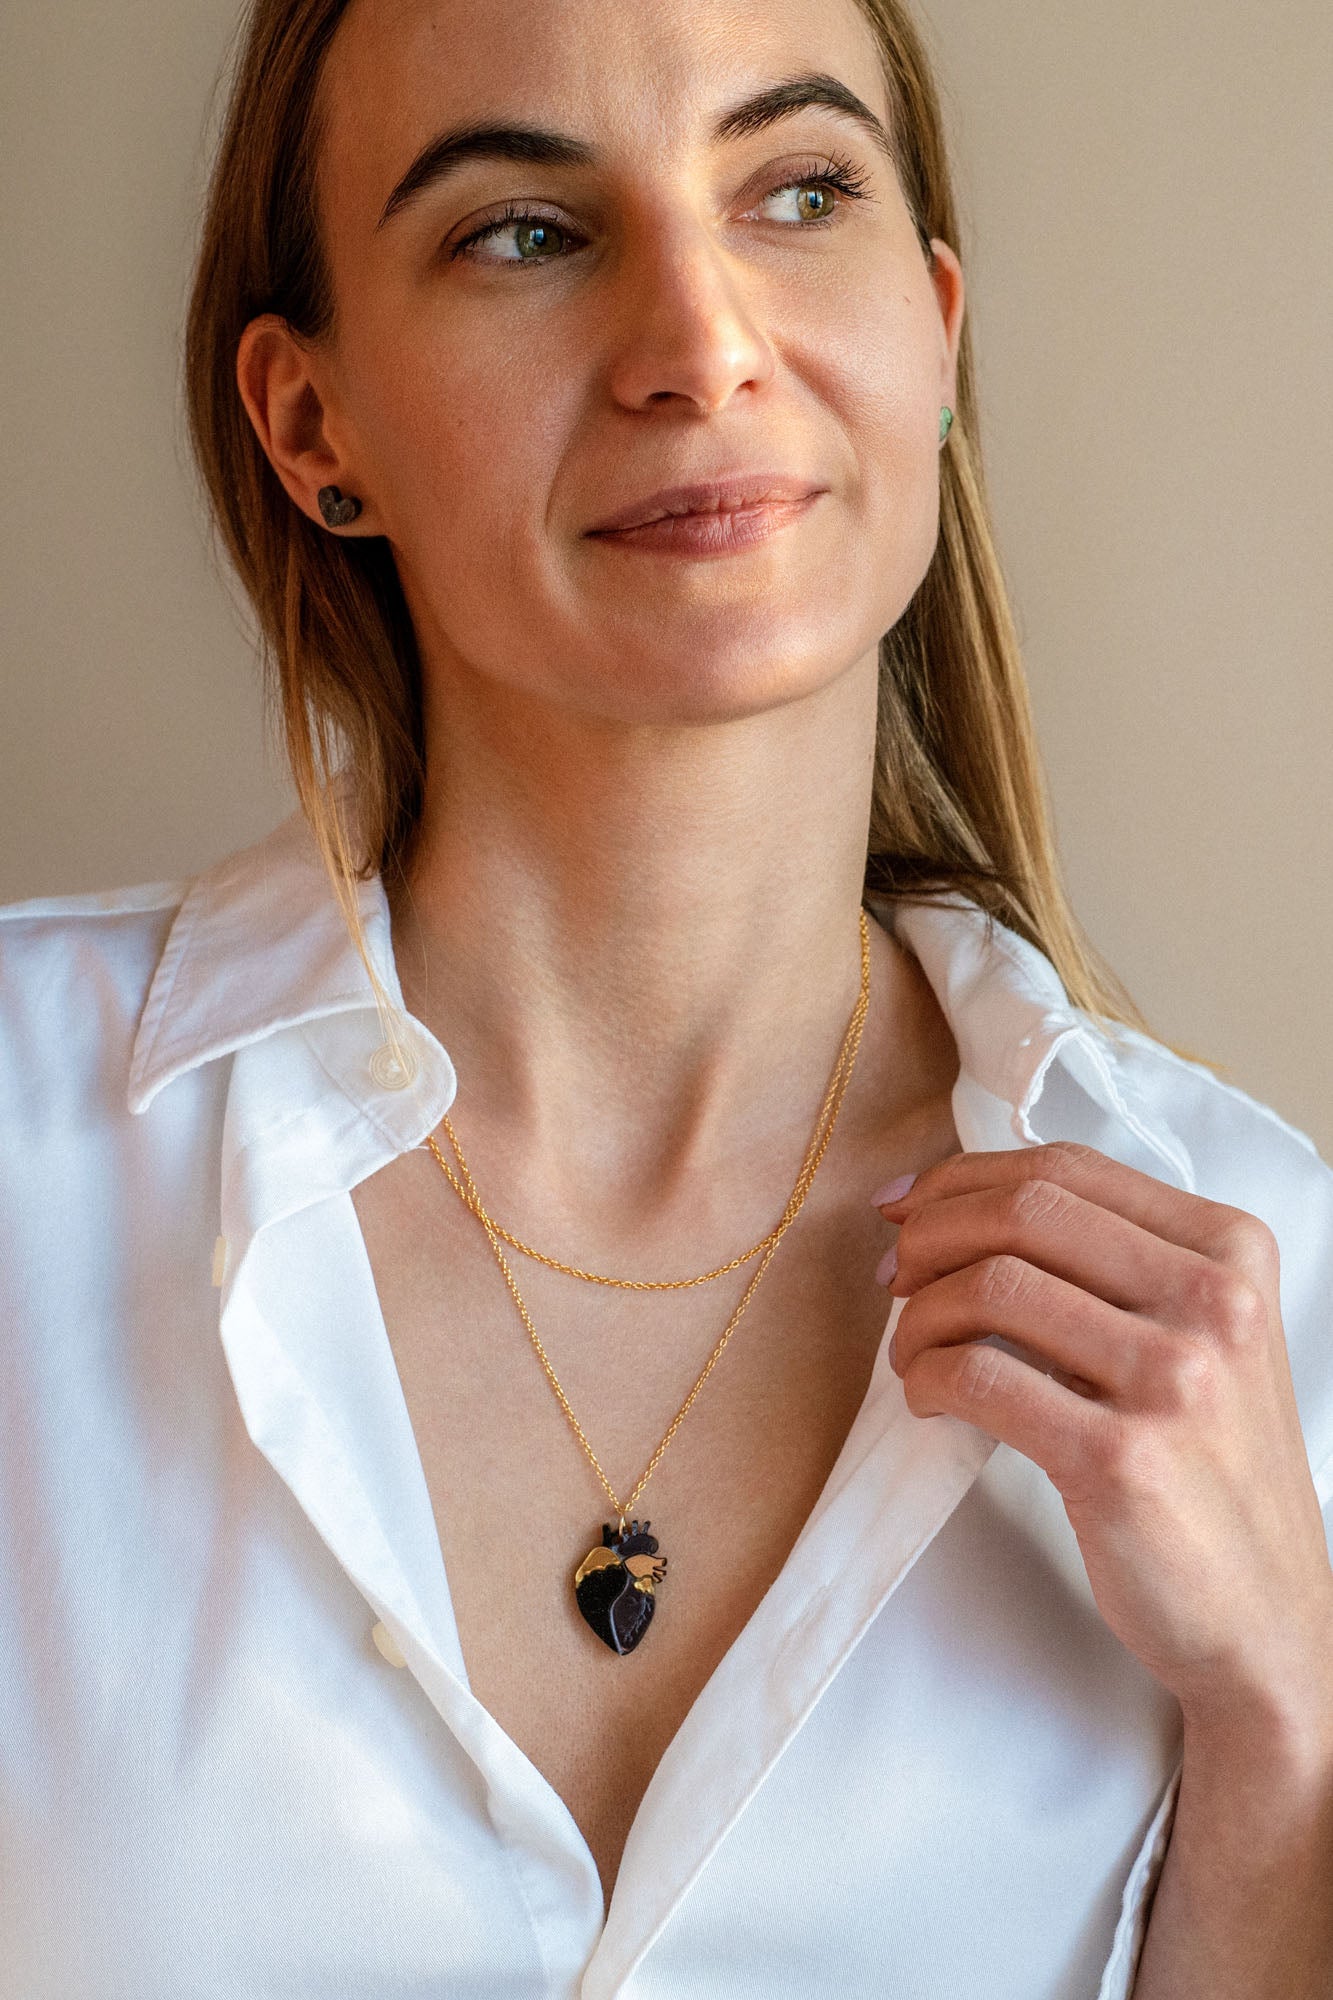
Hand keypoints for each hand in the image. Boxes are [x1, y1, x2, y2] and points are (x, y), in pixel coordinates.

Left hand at [875, 1142, 1332, 1725]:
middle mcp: (1215, 1300)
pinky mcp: (1120, 1458)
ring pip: (992, 1286)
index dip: (965, 1178)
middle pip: (1024, 1213)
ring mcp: (1174, 1377)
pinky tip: (929, 1398)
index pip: (1068, 1169)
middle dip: (930, 1234)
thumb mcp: (1200, 1334)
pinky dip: (928, 1376)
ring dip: (920, 1315)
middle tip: (893, 1277)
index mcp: (1231, 1248)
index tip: (906, 1205)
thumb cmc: (1210, 1467)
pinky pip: (980, 1376)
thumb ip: (1114, 1263)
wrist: (1265, 1614)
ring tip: (911, 1353)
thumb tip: (957, 1205)